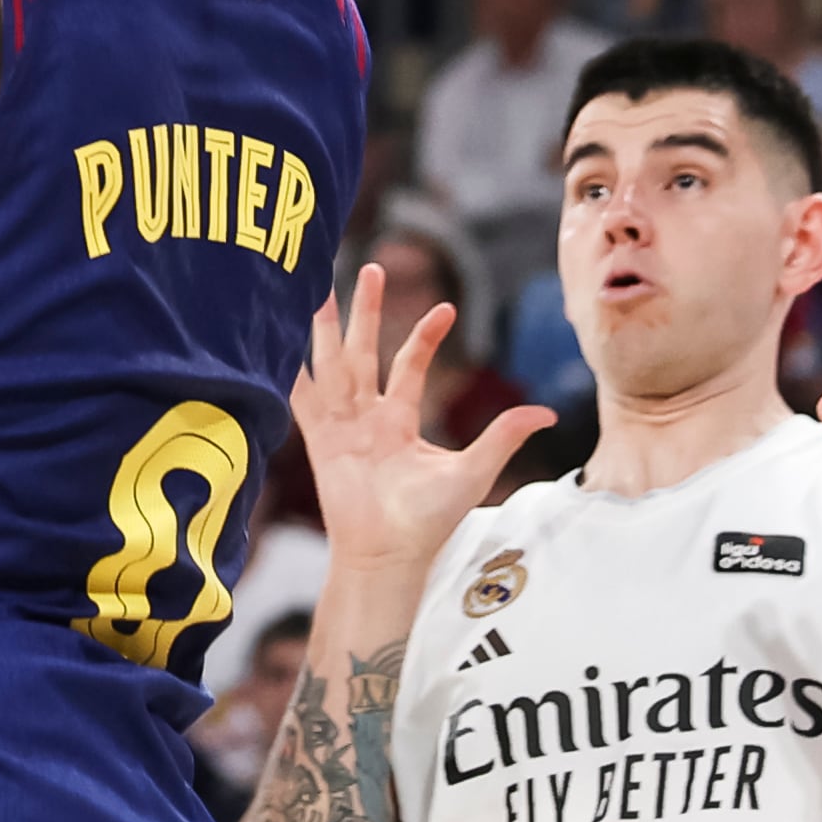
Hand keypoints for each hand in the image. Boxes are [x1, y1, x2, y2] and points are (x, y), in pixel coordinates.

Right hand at [288, 264, 547, 576]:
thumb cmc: (428, 521)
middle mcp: (366, 417)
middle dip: (366, 312)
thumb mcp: (472, 470)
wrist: (389, 553)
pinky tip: (275, 341)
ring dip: (325, 328)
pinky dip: (289, 369)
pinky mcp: (318, 438)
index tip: (445, 307)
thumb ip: (502, 435)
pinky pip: (301, 396)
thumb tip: (546, 412)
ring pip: (331, 363)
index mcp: (398, 421)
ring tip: (317, 288)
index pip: (409, 365)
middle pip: (363, 351)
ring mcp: (340, 425)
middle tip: (371, 268)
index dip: (424, 335)